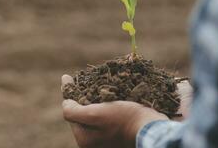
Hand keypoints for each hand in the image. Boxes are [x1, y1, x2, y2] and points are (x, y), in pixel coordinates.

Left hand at [61, 75, 191, 147]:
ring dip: (93, 96)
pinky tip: (107, 91)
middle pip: (83, 112)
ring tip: (92, 81)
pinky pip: (106, 113)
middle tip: (80, 78)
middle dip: (81, 94)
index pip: (72, 112)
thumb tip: (65, 103)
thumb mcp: (95, 115)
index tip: (67, 77)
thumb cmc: (125, 119)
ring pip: (95, 111)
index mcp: (85, 138)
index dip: (69, 93)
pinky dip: (104, 101)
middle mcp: (94, 140)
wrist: (152, 127)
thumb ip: (74, 111)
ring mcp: (106, 136)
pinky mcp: (118, 131)